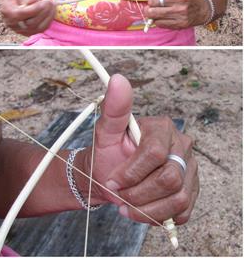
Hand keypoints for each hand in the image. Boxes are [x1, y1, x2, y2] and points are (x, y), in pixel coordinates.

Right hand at [1, 0, 55, 35]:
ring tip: (53, 4)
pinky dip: (49, 20)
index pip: (22, 14)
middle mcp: (12, 24)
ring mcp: (21, 30)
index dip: (35, 8)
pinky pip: (42, 29)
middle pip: (31, 23)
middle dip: (44, 12)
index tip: (46, 0)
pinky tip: (52, 10)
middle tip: (51, 0)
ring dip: (49, 16)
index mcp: (7, 12)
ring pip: (38, 28)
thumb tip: (32, 0)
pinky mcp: (29, 32)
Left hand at [77, 74, 198, 224]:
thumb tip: (118, 80)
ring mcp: (190, 168)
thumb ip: (114, 108)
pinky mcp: (191, 189)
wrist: (111, 177)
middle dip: (138, 193)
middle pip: (169, 179)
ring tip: (128, 206)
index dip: (131, 172)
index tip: (113, 180)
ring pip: (178, 198)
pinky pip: (183, 210)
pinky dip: (160, 216)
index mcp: (162, 128)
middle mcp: (181, 145)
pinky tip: (144, 208)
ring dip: (147, 209)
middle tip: (120, 195)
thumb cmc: (108, 154)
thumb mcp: (105, 132)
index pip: (154, 154)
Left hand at [144, 0, 209, 28]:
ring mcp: (179, 12)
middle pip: (151, 1)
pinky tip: (164, 15)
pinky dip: (157, 20)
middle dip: (150, 1)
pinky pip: (158, 23)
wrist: (202, 8)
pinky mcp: (178, 23)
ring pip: (152, 13)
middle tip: (155, 0)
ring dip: (151, 11)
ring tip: (156, 8)